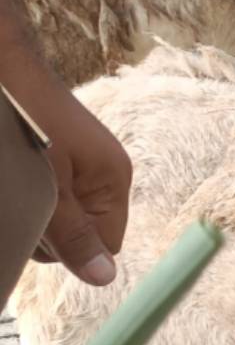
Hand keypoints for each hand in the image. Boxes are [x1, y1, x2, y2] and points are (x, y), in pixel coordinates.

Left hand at [29, 88, 131, 285]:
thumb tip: (106, 279)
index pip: (107, 245)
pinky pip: (51, 197)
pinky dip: (31, 196)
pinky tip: (15, 178)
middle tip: (26, 200)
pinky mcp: (59, 158)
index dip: (73, 248)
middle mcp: (104, 175)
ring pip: (62, 217)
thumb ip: (73, 235)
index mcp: (114, 180)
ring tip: (15, 183)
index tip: (43, 226)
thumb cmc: (26, 120)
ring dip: (34, 212)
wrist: (2, 65)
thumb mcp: (47, 188)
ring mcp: (81, 165)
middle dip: (50, 231)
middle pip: (84, 234)